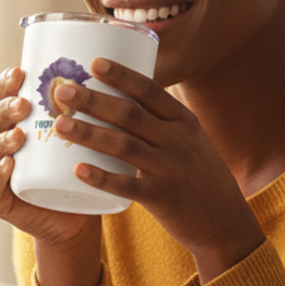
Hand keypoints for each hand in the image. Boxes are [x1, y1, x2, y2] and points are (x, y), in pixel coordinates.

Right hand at [0, 67, 102, 285]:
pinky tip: (8, 166)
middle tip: (24, 103)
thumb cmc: (83, 167)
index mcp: (15, 121)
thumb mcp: (88, 132)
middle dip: (5, 108)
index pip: (2, 95)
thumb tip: (129, 58)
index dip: (6, 82)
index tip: (21, 71)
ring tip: (19, 135)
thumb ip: (96, 104)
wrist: (77, 216)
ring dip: (1, 141)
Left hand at [50, 58, 263, 281]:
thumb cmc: (200, 177)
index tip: (93, 64)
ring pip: (123, 146)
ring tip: (59, 124)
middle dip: (93, 100)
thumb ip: (163, 123)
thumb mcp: (192, 141)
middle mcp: (178, 141)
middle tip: (62, 90)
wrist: (225, 221)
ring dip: (88, 133)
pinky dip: (101, 177)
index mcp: (185, 122)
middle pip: (129, 114)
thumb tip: (122, 99)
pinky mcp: (162, 197)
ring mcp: (170, 169)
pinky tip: (78, 169)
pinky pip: (127, 185)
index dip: (121, 76)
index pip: (150, 91)